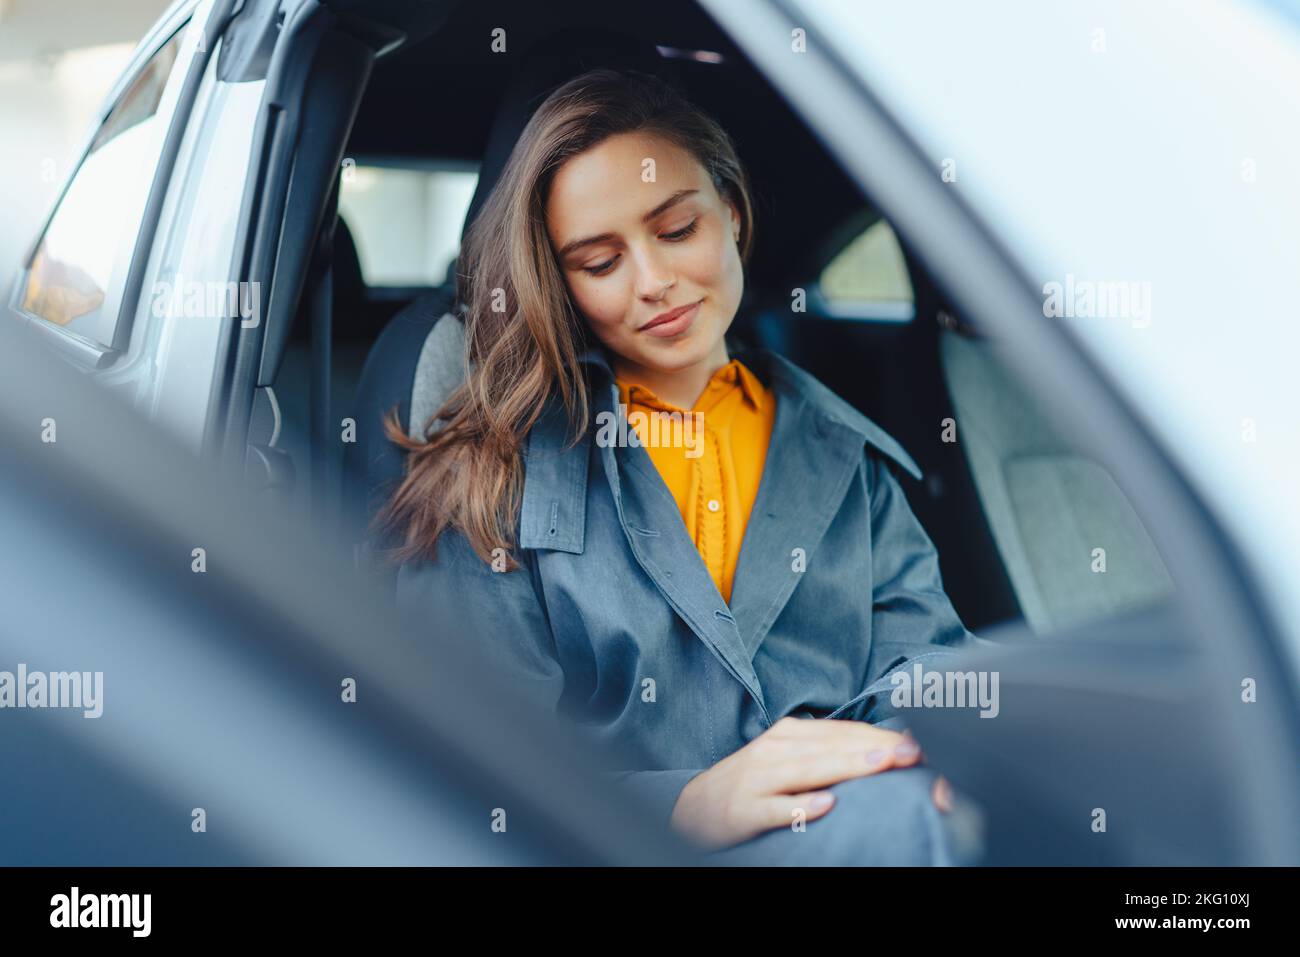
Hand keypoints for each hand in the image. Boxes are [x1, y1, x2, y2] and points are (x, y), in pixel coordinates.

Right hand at [669, 716, 945, 849]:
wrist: (695, 806)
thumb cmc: (753, 782)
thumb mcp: (787, 758)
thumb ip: (825, 752)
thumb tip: (878, 751)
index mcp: (789, 734)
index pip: (843, 733)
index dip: (880, 738)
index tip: (918, 743)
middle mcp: (775, 749)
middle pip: (831, 747)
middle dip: (875, 749)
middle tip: (914, 752)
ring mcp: (758, 778)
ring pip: (808, 770)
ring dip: (846, 767)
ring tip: (881, 765)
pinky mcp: (744, 809)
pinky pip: (776, 808)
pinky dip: (800, 807)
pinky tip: (825, 806)